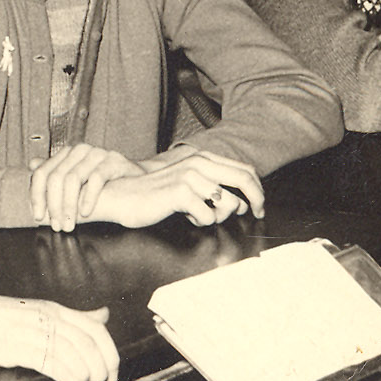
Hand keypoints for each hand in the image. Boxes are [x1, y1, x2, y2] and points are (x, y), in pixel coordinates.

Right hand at [0, 293, 118, 380]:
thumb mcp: (39, 312)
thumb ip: (72, 317)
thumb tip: (103, 315)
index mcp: (54, 309)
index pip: (95, 327)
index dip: (111, 352)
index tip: (114, 371)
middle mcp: (46, 317)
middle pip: (88, 342)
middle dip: (101, 367)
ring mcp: (32, 331)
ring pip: (73, 353)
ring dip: (85, 375)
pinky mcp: (18, 347)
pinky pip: (52, 361)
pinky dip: (68, 375)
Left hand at [29, 143, 144, 231]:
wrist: (141, 183)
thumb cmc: (108, 185)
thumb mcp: (79, 182)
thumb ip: (57, 174)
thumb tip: (32, 165)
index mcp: (67, 154)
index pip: (42, 172)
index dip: (37, 195)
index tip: (37, 216)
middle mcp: (80, 150)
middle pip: (56, 177)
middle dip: (54, 205)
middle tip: (56, 225)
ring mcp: (97, 154)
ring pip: (73, 178)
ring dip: (69, 205)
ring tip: (70, 224)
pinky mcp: (114, 161)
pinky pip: (97, 178)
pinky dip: (89, 198)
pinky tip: (86, 212)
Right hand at [92, 149, 262, 227]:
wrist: (122, 196)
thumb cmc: (154, 194)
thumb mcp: (187, 184)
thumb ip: (212, 186)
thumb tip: (241, 203)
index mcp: (201, 158)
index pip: (243, 169)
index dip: (258, 189)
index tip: (259, 207)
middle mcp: (197, 162)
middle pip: (245, 179)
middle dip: (257, 200)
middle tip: (257, 215)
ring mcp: (189, 176)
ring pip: (228, 203)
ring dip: (219, 217)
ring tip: (198, 215)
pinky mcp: (180, 192)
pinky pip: (207, 216)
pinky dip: (200, 222)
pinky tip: (185, 217)